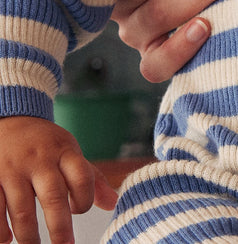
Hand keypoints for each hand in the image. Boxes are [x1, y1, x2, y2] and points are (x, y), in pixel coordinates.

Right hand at [0, 117, 115, 243]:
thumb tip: (113, 203)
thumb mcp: (70, 151)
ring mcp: (13, 170)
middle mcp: (40, 160)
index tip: (79, 210)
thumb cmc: (45, 143)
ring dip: (29, 235)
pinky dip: (0, 229)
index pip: (83, 177)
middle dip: (60, 228)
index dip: (85, 199)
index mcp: (64, 152)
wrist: (12, 119)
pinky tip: (6, 240)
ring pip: (22, 209)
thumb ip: (90, 177)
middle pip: (54, 196)